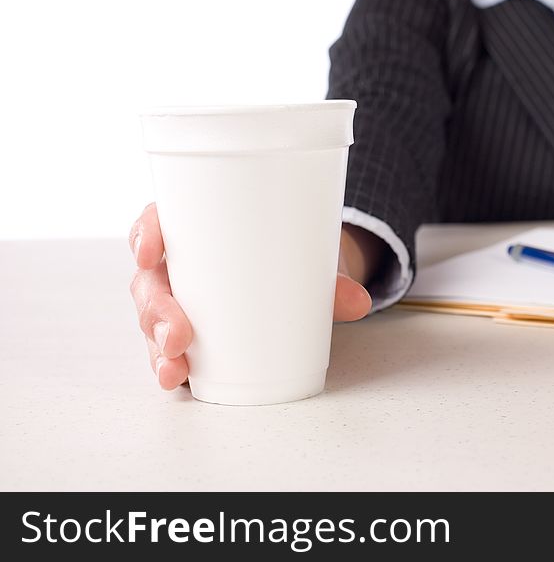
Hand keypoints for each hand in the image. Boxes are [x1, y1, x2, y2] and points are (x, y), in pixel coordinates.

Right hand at [128, 203, 371, 390]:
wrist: (301, 274)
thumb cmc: (289, 253)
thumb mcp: (309, 259)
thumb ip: (332, 282)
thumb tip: (360, 302)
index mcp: (196, 228)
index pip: (156, 221)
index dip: (146, 234)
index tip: (151, 253)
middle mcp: (179, 263)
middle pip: (149, 280)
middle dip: (155, 309)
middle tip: (178, 334)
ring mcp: (180, 299)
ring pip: (153, 319)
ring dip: (157, 345)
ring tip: (175, 368)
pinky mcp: (188, 331)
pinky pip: (167, 346)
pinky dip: (168, 364)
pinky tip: (175, 379)